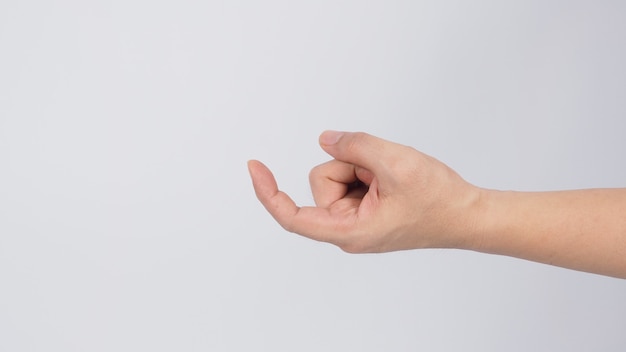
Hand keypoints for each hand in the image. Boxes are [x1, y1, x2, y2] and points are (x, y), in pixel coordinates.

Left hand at [248, 131, 482, 252]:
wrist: (467, 215)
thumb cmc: (438, 199)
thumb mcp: (395, 162)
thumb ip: (355, 145)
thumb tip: (325, 140)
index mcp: (348, 231)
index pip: (292, 217)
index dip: (269, 192)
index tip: (254, 166)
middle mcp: (347, 229)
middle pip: (321, 181)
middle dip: (349, 164)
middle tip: (385, 172)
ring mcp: (356, 219)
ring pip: (337, 175)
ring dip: (363, 165)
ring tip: (393, 177)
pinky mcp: (365, 209)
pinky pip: (352, 176)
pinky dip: (369, 169)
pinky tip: (392, 179)